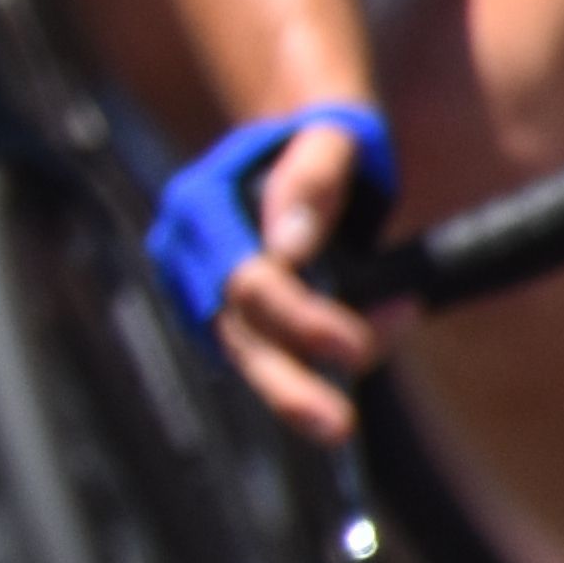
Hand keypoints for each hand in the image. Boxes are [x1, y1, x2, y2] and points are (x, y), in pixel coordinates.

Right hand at [148, 101, 394, 442]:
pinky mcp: (227, 315)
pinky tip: (377, 332)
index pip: (243, 280)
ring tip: (367, 379)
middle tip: (336, 427)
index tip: (357, 344)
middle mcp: (186, 251)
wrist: (311, 145)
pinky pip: (268, 353)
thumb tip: (289, 248)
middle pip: (235, 331)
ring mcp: (200, 288)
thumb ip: (313, 178)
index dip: (298, 319)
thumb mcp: (334, 135)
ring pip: (247, 354)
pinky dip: (318, 361)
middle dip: (287, 385)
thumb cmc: (330, 135)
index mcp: (200, 204)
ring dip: (307, 381)